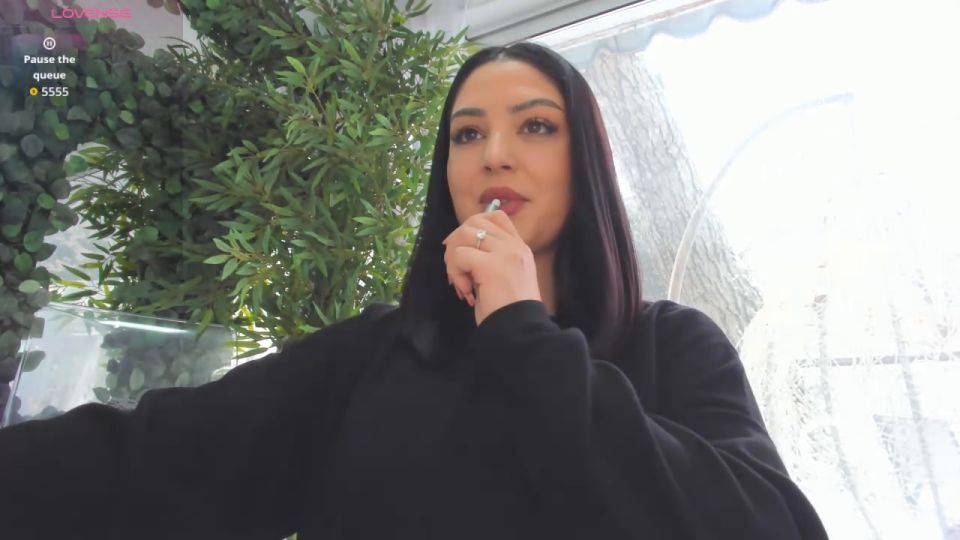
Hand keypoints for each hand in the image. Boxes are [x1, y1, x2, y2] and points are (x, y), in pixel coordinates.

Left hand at [442, 210, 541, 325]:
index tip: (463, 249)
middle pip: (475, 222)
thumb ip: (490, 260)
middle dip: (457, 242)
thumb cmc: (510, 312)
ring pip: (464, 235)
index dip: (473, 227)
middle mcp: (514, 246)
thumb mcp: (504, 278)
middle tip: (455, 268)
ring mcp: (504, 253)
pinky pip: (459, 256)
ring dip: (453, 258)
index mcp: (520, 248)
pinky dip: (455, 272)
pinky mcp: (490, 266)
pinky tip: (465, 291)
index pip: (496, 217)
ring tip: (459, 281)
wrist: (520, 331)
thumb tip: (461, 250)